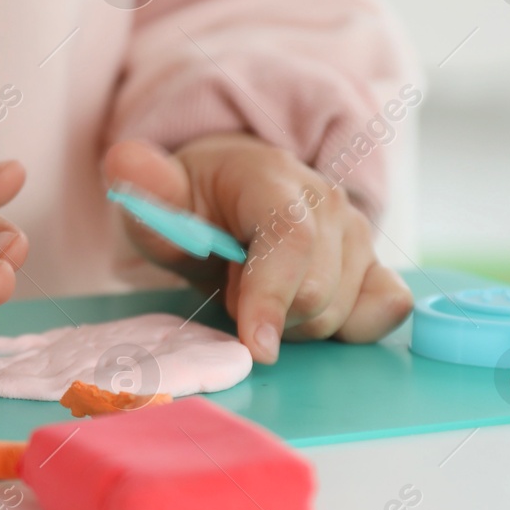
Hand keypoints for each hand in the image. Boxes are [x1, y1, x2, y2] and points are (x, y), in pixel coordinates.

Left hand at [101, 133, 411, 363]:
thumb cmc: (194, 203)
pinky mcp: (377, 263)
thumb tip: (125, 162)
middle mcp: (327, 201)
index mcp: (272, 178)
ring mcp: (358, 232)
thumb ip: (145, 189)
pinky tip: (306, 311)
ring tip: (260, 292)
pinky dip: (347, 326)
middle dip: (266, 315)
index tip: (253, 347)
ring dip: (292, 323)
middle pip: (315, 292)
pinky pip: (385, 310)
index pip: (290, 240)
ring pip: (340, 312)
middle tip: (231, 291)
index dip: (273, 297)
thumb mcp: (160, 198)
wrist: (232, 192)